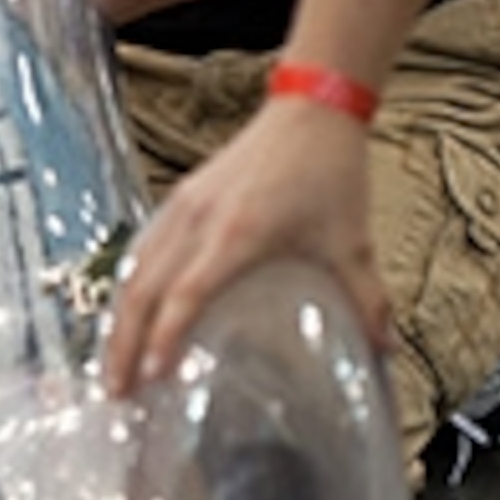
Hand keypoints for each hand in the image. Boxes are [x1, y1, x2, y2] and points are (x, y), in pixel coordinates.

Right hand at [103, 101, 390, 395]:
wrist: (311, 108)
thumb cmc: (329, 169)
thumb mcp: (352, 241)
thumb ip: (368, 300)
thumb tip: (385, 350)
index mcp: (238, 233)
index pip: (186, 294)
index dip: (165, 337)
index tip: (152, 376)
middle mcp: (200, 220)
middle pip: (143, 290)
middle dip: (123, 344)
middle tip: (117, 391)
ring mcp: (183, 206)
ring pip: (133, 271)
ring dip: (118, 321)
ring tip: (113, 365)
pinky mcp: (179, 198)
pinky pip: (141, 249)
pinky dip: (128, 289)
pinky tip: (125, 317)